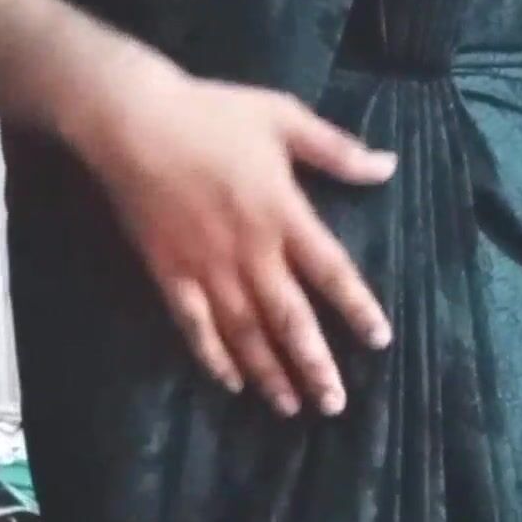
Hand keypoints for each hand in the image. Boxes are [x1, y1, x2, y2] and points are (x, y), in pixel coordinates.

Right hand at [71, 40, 395, 416]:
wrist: (132, 120)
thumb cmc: (212, 113)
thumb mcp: (284, 118)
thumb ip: (336, 150)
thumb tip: (389, 167)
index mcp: (283, 214)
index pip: (331, 271)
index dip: (357, 308)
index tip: (380, 341)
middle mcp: (251, 251)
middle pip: (290, 319)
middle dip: (314, 365)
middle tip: (334, 405)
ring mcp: (207, 267)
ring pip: (246, 333)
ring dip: (270, 373)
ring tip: (291, 407)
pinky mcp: (170, 273)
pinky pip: (195, 326)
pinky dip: (214, 357)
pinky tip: (231, 383)